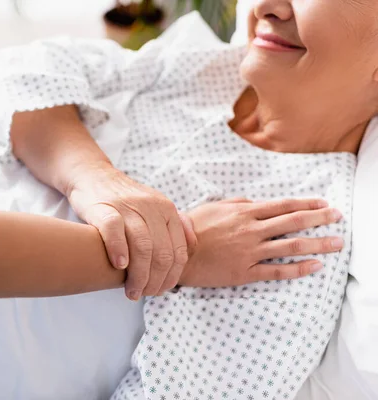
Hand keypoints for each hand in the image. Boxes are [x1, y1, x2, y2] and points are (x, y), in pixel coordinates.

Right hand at [66, 162, 196, 300]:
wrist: (93, 176)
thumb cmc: (124, 200)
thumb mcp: (155, 208)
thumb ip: (176, 226)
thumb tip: (193, 247)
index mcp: (167, 210)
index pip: (178, 252)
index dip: (171, 278)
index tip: (159, 291)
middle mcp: (151, 207)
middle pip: (162, 253)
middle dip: (154, 281)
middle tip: (142, 294)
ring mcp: (127, 206)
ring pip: (143, 246)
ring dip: (138, 275)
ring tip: (131, 290)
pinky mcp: (104, 207)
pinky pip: (114, 230)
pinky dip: (119, 250)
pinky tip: (119, 266)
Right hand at [178, 198, 343, 286]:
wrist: (177, 253)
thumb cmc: (192, 228)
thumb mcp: (213, 207)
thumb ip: (237, 203)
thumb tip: (255, 202)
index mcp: (244, 212)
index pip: (283, 205)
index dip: (306, 203)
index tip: (323, 203)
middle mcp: (251, 230)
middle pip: (294, 222)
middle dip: (319, 218)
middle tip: (338, 218)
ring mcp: (250, 252)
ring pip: (291, 246)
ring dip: (317, 244)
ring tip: (336, 243)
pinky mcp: (245, 272)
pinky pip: (277, 270)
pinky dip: (298, 268)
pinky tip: (314, 266)